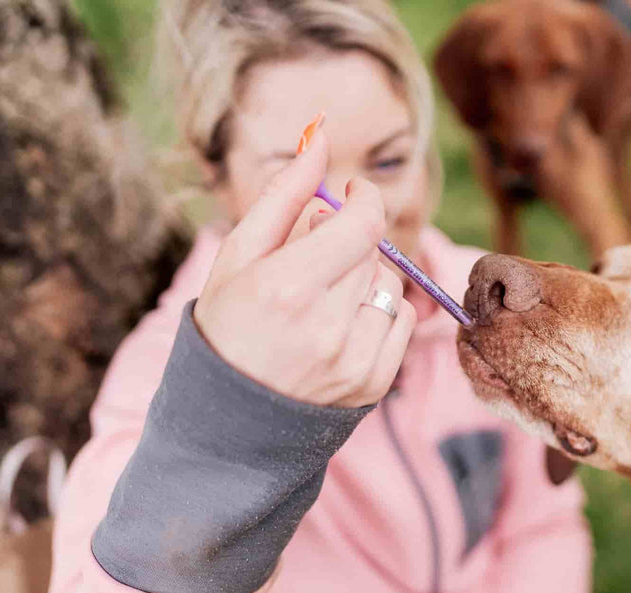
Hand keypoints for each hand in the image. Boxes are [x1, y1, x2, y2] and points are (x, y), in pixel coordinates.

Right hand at [193, 121, 414, 406]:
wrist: (230, 421)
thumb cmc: (228, 326)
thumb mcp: (239, 255)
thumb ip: (284, 194)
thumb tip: (320, 133)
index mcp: (287, 288)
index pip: (362, 224)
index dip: (364, 199)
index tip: (353, 193)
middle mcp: (327, 327)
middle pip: (372, 252)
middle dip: (349, 244)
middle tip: (313, 264)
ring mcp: (355, 360)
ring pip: (390, 284)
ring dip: (364, 279)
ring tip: (324, 302)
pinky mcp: (375, 383)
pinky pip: (402, 320)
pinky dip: (381, 312)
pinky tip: (343, 327)